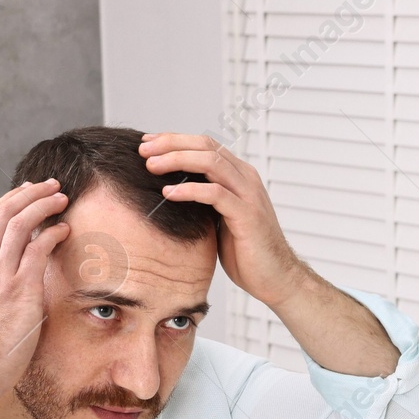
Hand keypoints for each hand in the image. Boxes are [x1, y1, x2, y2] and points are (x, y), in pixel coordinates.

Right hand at [0, 179, 69, 387]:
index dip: (6, 202)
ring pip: (20, 224)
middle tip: (49, 186)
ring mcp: (0, 275)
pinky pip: (38, 249)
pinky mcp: (21, 288)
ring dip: (43, 205)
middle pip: (3, 214)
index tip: (23, 194)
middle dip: (29, 194)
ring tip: (61, 198)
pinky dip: (52, 234)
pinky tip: (63, 230)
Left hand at [137, 132, 306, 307]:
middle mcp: (246, 179)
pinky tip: (168, 192)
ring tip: (151, 166)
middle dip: (171, 143)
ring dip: (177, 160)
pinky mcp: (247, 215)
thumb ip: (205, 201)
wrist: (275, 278)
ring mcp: (248, 195)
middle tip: (143, 149)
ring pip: (210, 163)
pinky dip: (189, 190)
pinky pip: (215, 193)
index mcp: (239, 176)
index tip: (148, 143)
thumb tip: (172, 192)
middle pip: (206, 146)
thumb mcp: (221, 219)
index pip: (205, 145)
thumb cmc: (246, 253)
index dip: (175, 140)